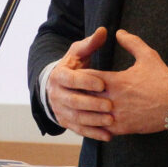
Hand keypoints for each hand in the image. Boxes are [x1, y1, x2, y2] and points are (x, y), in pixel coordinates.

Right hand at [46, 26, 114, 140]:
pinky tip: (108, 136)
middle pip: (72, 101)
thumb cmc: (74, 66)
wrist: (58, 85)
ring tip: (111, 121)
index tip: (103, 83)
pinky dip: (93, 134)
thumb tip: (103, 30)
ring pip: (76, 118)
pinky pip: (79, 130)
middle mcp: (56, 94)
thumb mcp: (79, 53)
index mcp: (58, 75)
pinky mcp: (66, 122)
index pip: (70, 79)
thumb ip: (90, 43)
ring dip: (93, 121)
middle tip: (110, 105)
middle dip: (91, 104)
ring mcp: (60, 110)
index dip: (85, 82)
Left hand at [85, 29, 167, 134]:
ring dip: (85, 110)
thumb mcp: (148, 56)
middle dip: (79, 93)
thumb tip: (118, 32)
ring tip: (79, 106)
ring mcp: (118, 115)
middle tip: (72, 90)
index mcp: (116, 81)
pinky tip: (93, 119)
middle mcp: (114, 99)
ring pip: (91, 114)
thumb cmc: (162, 80)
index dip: (80, 76)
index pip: (88, 78)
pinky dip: (96, 124)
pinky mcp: (123, 128)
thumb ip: (131, 42)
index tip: (75, 74)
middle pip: (86, 97)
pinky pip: (102, 128)